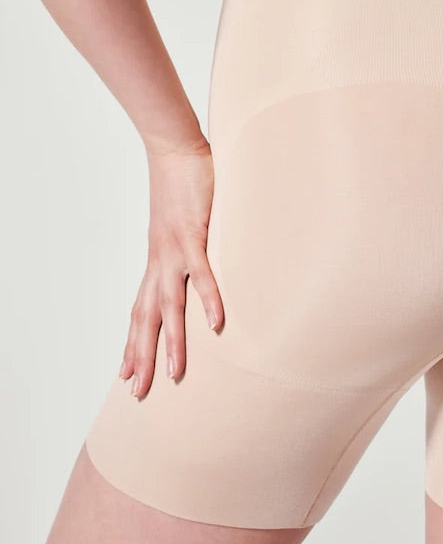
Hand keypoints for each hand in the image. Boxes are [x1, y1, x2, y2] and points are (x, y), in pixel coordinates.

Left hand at [119, 135, 224, 398]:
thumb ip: (187, 249)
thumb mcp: (180, 227)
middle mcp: (160, 262)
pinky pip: (202, 274)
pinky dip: (209, 299)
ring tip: (176, 373)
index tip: (126, 374)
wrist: (174, 151)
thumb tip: (196, 264)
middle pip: (146, 319)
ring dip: (172, 341)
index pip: (139, 311)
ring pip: (169, 306)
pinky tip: (215, 323)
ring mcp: (174, 251)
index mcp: (157, 261)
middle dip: (142, 357)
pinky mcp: (194, 235)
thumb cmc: (181, 186)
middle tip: (138, 392)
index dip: (133, 343)